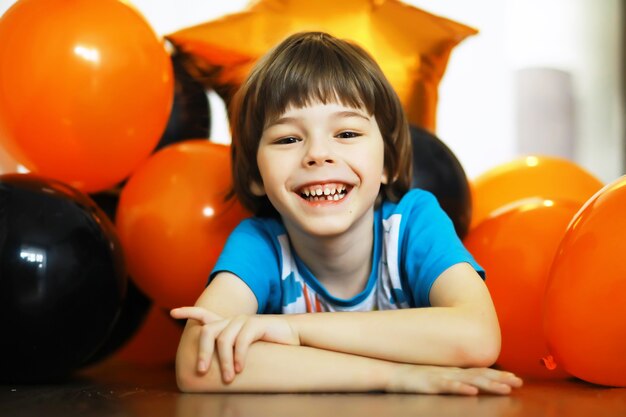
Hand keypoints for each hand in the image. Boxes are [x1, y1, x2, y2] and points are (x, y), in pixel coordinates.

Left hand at [170, 307, 299, 382]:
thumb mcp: (246, 348)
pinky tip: (240, 370)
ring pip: (223, 340)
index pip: (204, 314)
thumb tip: (214, 369)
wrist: (293, 336)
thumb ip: (231, 351)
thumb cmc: (269, 346)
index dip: (188, 312)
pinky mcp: (255, 324)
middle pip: (207, 332)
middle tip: (201, 372)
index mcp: (228, 324)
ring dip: (224, 362)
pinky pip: (241, 341)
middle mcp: (232, 320)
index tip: (172, 312)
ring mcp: (243, 320)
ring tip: (228, 379)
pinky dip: (239, 357)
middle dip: (202, 353)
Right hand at [386, 364, 522, 394]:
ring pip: (469, 380)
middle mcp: (451, 372)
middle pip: (480, 374)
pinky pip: (448, 386)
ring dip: (488, 383)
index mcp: (454, 371)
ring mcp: (442, 377)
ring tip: (505, 388)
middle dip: (500, 379)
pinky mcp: (430, 384)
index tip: (516, 378)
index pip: (480, 372)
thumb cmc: (414, 376)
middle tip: (519, 382)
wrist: (391, 371)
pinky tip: (472, 391)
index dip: (498, 375)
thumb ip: (453, 379)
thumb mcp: (437, 378)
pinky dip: (460, 388)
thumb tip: (469, 383)